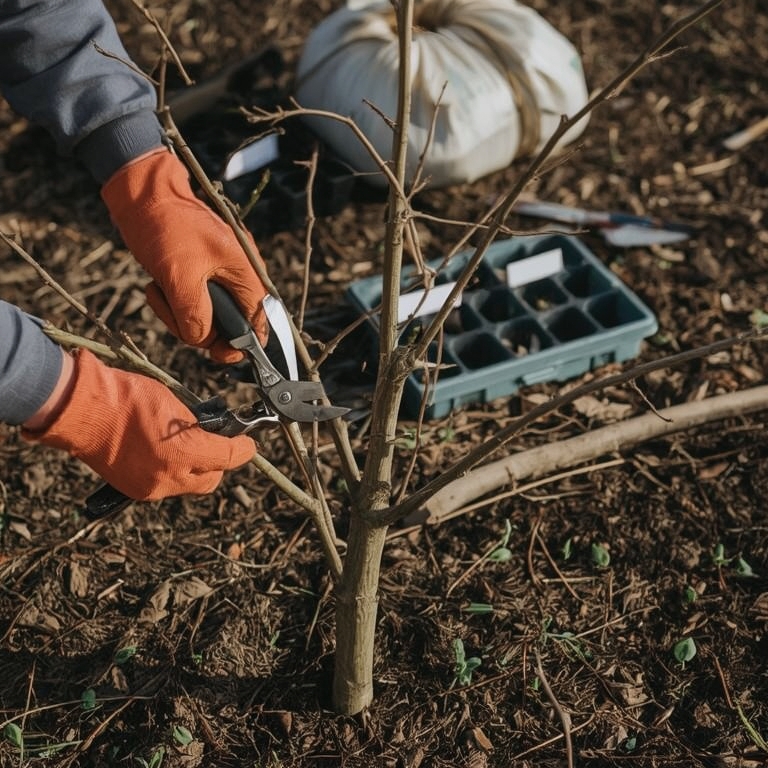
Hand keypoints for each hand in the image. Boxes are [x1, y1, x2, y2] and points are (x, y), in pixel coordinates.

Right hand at [22, 350, 254, 500]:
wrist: (82, 410)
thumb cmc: (126, 398)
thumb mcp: (173, 403)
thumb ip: (196, 424)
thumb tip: (209, 432)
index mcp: (183, 452)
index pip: (228, 457)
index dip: (243, 449)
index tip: (248, 443)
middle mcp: (170, 477)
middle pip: (211, 479)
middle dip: (219, 463)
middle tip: (217, 443)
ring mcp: (152, 488)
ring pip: (189, 485)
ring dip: (194, 469)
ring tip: (185, 446)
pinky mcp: (136, 491)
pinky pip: (166, 487)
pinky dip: (171, 474)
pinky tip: (164, 455)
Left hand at [101, 148, 268, 362]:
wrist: (142, 194)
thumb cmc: (167, 227)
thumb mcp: (180, 275)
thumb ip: (196, 315)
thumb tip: (203, 341)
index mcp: (247, 275)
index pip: (256, 327)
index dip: (238, 346)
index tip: (214, 352)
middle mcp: (238, 279)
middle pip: (227, 328)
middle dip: (197, 327)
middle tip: (173, 308)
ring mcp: (217, 278)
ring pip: (204, 319)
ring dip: (177, 314)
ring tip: (159, 290)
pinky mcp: (198, 277)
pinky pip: (190, 306)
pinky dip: (171, 303)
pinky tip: (156, 286)